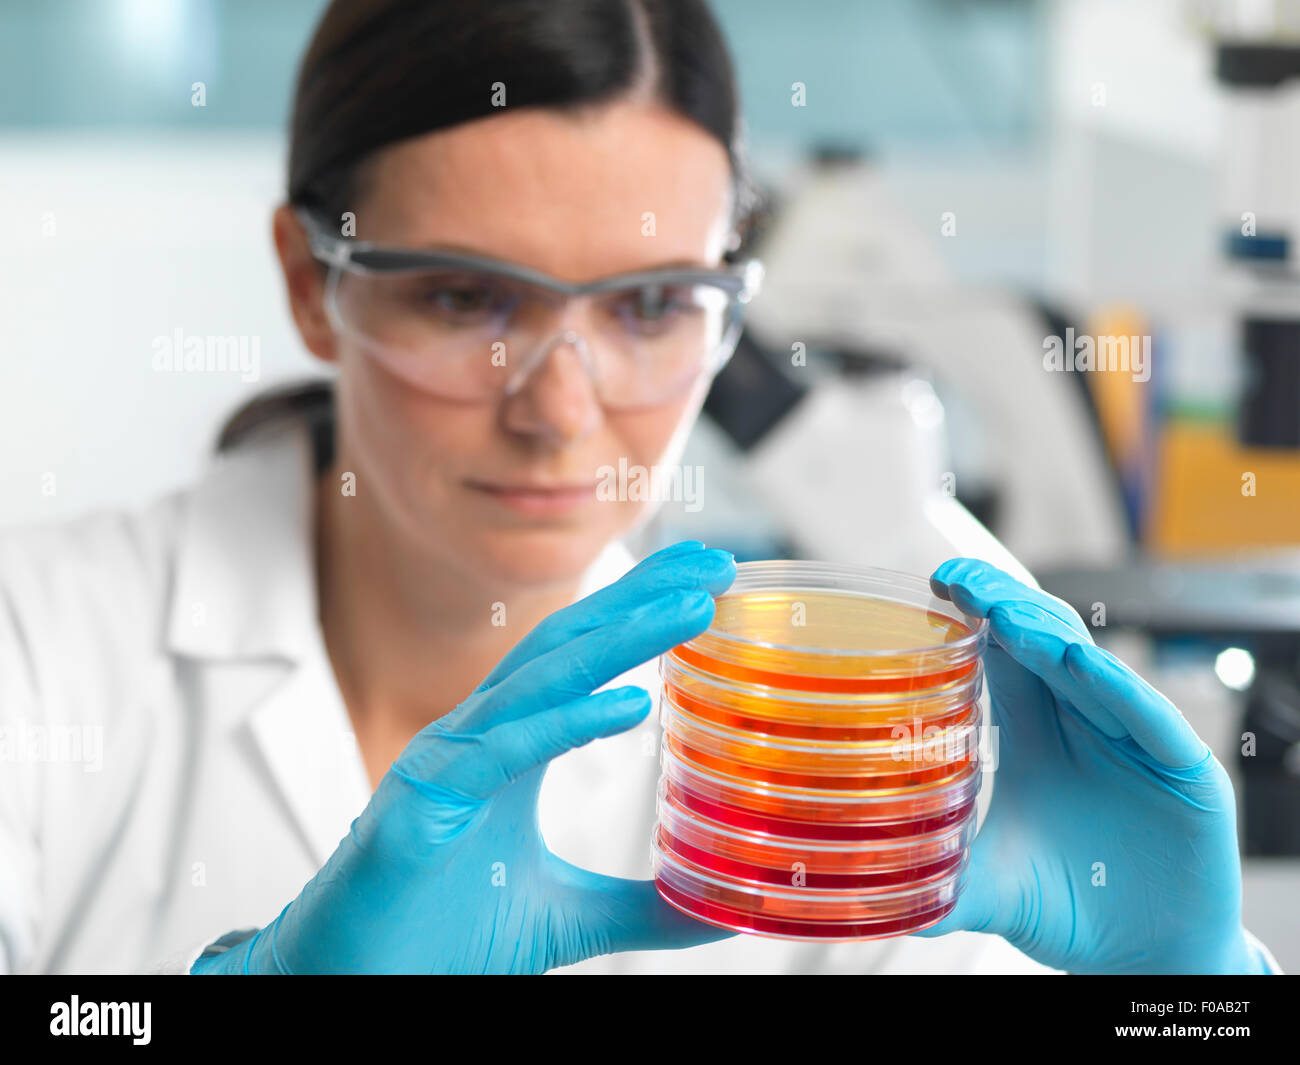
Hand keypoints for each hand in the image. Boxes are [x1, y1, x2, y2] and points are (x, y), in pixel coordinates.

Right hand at [193, 540, 736, 973]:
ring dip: (620, 637)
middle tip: (714, 561)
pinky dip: (567, 721)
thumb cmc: (439, 937)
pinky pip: (504, 749)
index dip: (637, 611)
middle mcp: (478, 737)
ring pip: (540, 679)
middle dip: (639, 597)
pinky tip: (632, 702)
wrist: (353, 983)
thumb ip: (640, 907)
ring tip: (691, 608)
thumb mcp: (566, 916)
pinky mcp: (423, 798)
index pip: (580, 659)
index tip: (705, 579)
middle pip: (566, 645)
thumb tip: (716, 914)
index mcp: (509, 748)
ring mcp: (447, 759)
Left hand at [913, 558, 1269, 973]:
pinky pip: (1148, 717)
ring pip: (1090, 666)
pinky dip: (1117, 687)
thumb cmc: (1069, 906)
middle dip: (1001, 604)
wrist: (1147, 955)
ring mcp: (1133, 739)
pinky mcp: (1184, 768)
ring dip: (1046, 635)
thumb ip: (936, 879)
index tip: (934, 585)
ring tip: (1003, 613)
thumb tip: (862, 889)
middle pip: (1042, 640)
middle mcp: (1081, 721)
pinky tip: (1079, 664)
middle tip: (959, 582)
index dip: (972, 612)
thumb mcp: (989, 887)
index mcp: (1031, 731)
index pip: (1000, 651)